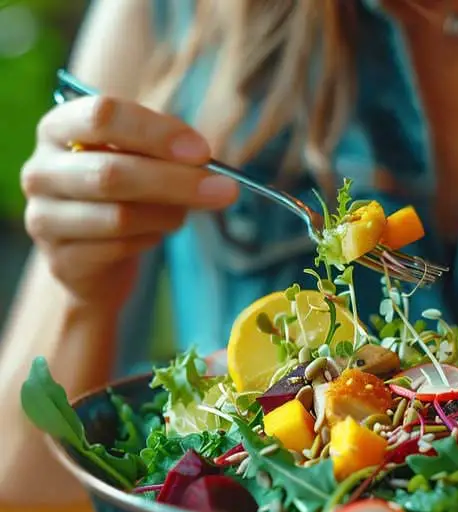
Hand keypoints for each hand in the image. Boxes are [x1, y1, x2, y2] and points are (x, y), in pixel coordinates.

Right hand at [20, 96, 237, 308]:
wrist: (94, 258)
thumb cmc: (124, 193)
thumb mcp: (142, 160)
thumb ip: (167, 153)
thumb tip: (205, 163)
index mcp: (60, 127)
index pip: (103, 116)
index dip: (157, 132)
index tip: (202, 151)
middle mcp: (42, 170)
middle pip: (113, 172)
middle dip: (177, 181)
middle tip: (226, 189)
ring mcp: (45, 218)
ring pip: (120, 216)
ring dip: (168, 215)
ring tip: (184, 213)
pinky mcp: (62, 260)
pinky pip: (119, 248)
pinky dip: (150, 240)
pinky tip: (155, 234)